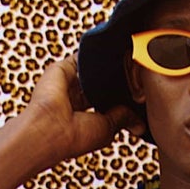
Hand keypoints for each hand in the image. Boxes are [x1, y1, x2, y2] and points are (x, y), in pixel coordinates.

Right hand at [17, 53, 143, 164]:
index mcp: (87, 119)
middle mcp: (77, 102)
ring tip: (124, 59)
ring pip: (90, 71)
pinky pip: (80, 57)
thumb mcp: (107, 129)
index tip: (137, 91)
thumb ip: (123, 118)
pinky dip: (92, 54)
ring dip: (104, 66)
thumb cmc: (74, 136)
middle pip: (99, 85)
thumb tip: (138, 124)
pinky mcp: (62, 69)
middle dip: (115, 81)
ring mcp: (68, 85)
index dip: (121, 97)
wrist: (51, 128)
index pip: (107, 103)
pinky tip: (107, 51)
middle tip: (134, 72)